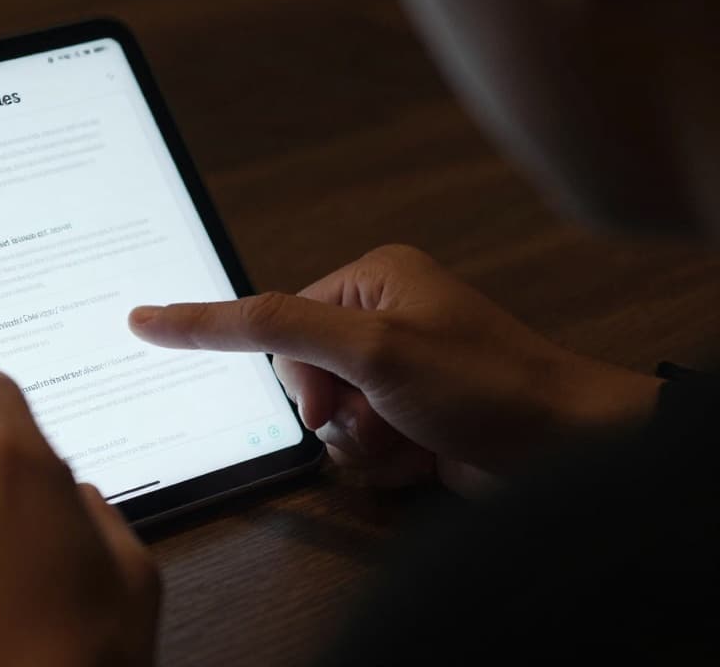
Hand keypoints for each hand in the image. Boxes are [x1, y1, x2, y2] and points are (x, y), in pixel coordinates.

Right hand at [128, 245, 659, 493]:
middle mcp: (381, 319)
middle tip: (377, 415)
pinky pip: (356, 446)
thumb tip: (170, 312)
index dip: (294, 370)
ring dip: (359, 443)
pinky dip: (382, 461)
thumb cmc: (486, 384)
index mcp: (371, 279)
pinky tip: (425, 453)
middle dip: (333, 412)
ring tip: (411, 436)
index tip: (211, 353)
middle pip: (300, 377)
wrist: (570, 450)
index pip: (280, 323)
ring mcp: (396, 372)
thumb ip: (274, 327)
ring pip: (326, 422)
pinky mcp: (409, 417)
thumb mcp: (370, 347)